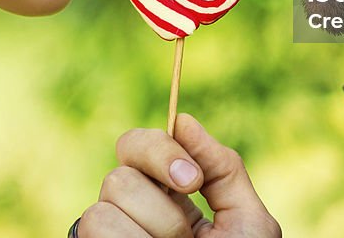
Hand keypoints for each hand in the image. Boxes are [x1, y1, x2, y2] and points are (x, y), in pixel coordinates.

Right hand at [78, 113, 280, 236]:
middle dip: (162, 204)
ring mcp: (109, 235)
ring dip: (152, 231)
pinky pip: (94, 224)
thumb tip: (183, 119)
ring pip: (107, 200)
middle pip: (120, 169)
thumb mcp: (249, 223)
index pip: (138, 145)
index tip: (192, 181)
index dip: (161, 150)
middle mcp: (132, 210)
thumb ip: (223, 168)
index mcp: (170, 195)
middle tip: (188, 237)